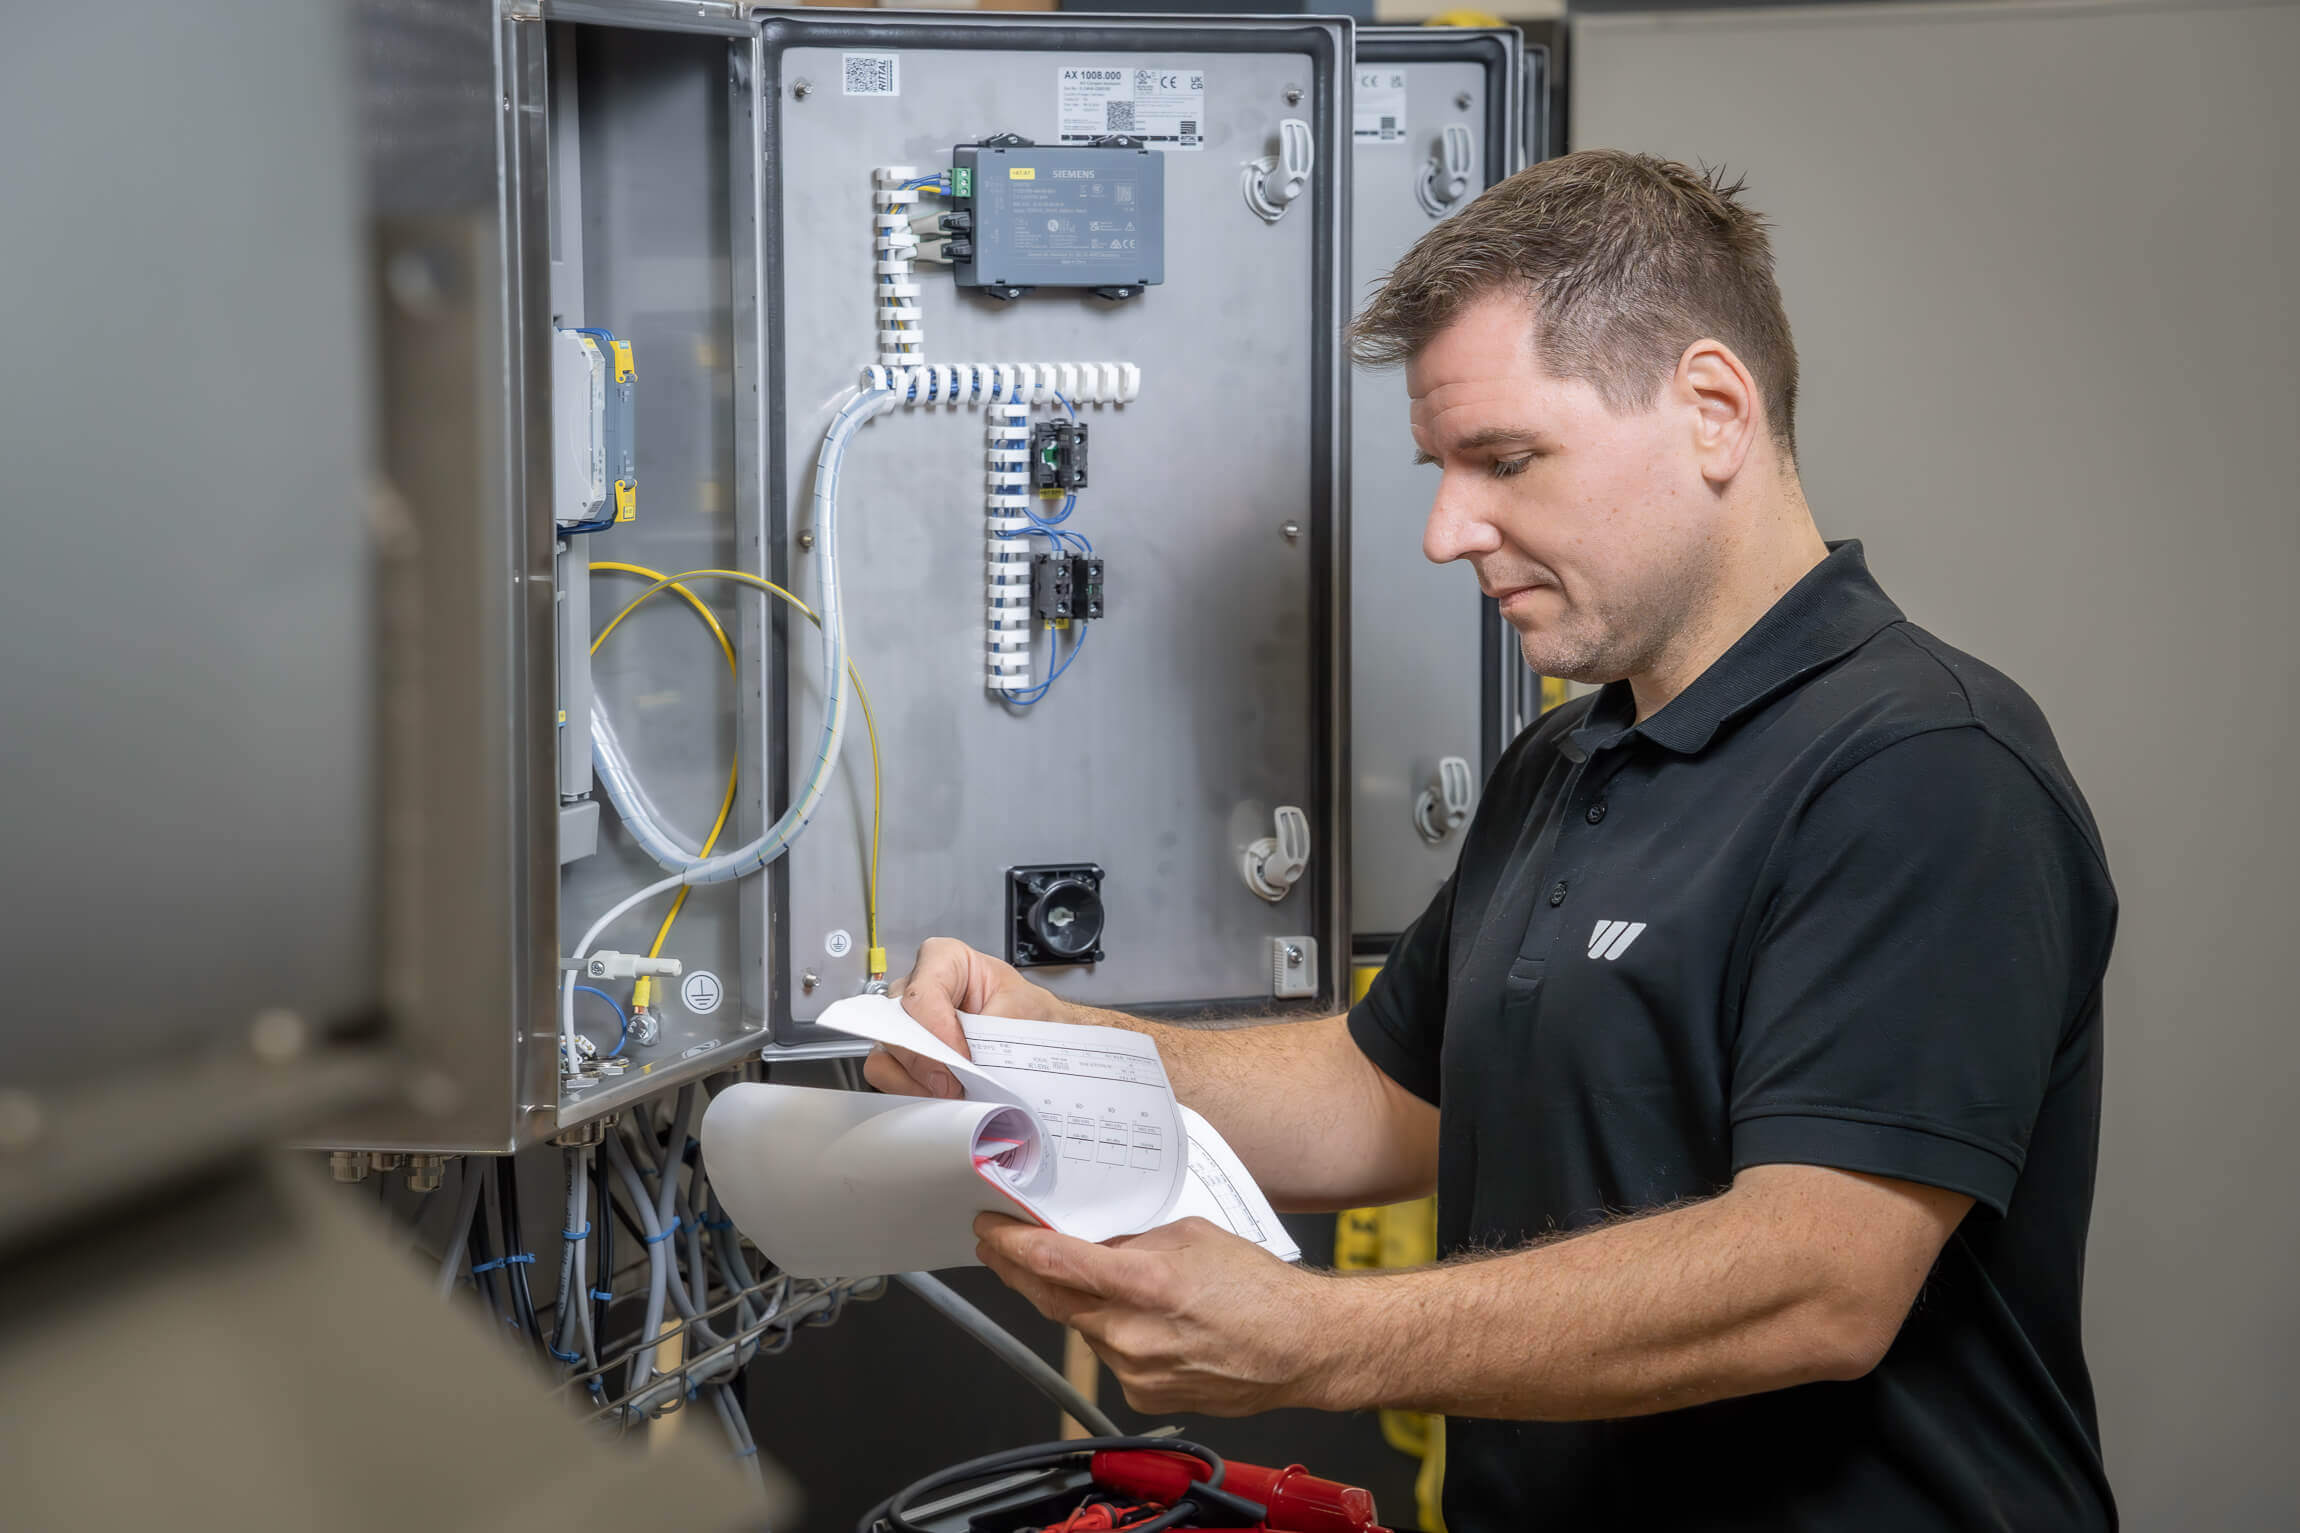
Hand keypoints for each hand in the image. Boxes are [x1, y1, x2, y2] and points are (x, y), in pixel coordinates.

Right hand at [864, 938, 1068, 1097]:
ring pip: (885, 1056)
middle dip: (926, 1063)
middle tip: (956, 1087)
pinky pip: (888, 1076)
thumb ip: (995, 1034)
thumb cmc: (1026, 1008)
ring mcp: (904, 1024)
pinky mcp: (901, 1056)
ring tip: (954, 1093)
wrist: (1035, 1028)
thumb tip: (973, 1065)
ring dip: (918, 1082)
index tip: (962, 1061)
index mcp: (944, 960)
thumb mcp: (1024, 1009)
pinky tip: (943, 1096)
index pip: (922, 994)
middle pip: (896, 1027)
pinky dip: (915, 1092)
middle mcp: (915, 988)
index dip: (937, 1032)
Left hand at [974, 1213, 1348, 1417]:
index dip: (1013, 1245)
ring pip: (1083, 1327)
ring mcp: (1135, 1369)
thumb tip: (1092, 1241)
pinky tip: (1143, 1321)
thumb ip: (1134, 1240)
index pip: (1056, 1262)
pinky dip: (1113, 1333)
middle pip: (1054, 1299)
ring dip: (1080, 1303)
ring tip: (1105, 1282)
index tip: (990, 1231)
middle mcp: (1134, 1332)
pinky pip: (1109, 1355)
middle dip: (1023, 1271)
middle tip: (1001, 1248)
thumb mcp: (1192, 1236)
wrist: (1299, 1347)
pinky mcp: (1141, 1394)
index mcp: (1147, 1282)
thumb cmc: (1259, 1290)